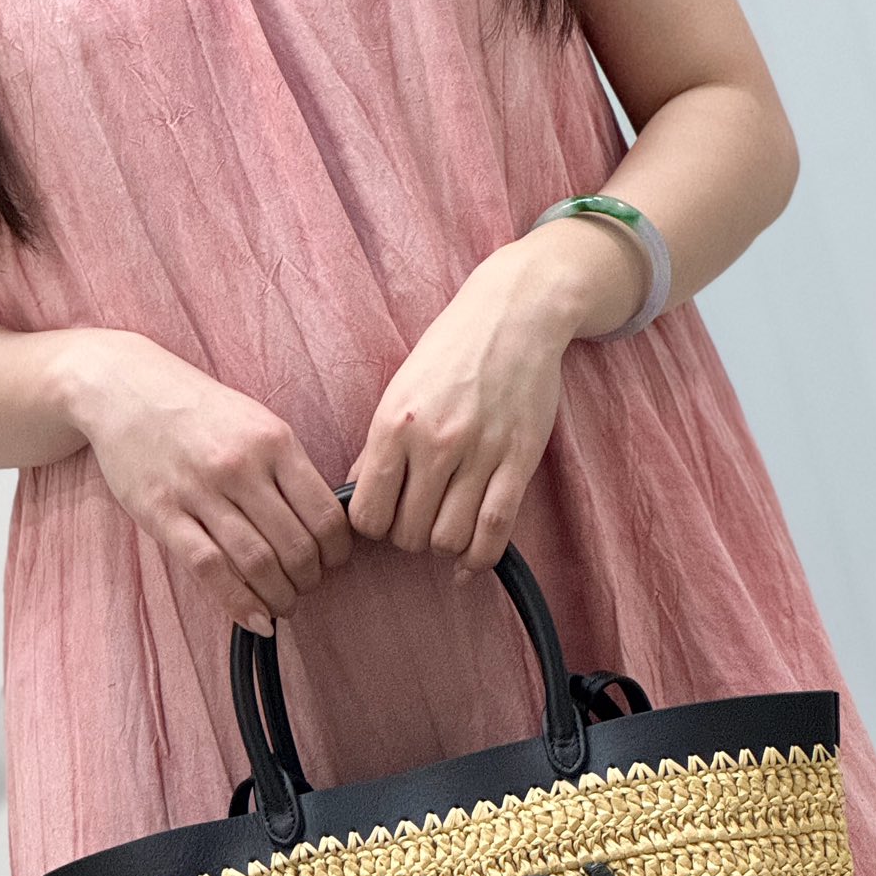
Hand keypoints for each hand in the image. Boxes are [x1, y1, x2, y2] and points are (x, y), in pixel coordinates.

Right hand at [58, 329, 353, 633]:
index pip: (325, 515)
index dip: (337, 553)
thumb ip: (289, 468)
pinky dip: (239, 603)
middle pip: (296, 546)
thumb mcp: (256, 422)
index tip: (333, 563)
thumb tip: (326, 525)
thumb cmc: (198, 411)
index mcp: (273, 441)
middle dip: (309, 580)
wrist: (123, 387)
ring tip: (284, 605)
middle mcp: (240, 466)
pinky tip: (256, 619)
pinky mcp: (162, 513)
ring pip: (257, 563)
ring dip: (280, 596)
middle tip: (306, 587)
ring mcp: (199, 491)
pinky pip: (209, 569)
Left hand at [345, 233, 595, 579]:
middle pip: (408, 534)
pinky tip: (468, 561)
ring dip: (444, 546)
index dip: (374, 528)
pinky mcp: (518, 461)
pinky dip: (478, 559)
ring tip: (446, 526)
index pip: (368, 516)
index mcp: (394, 425)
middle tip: (419, 518)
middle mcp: (434, 443)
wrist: (515, 314)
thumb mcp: (399, 391)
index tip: (386, 516)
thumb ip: (376, 448)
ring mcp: (479, 454)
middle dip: (410, 538)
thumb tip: (356, 499)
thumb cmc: (451, 352)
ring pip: (449, 539)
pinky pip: (494, 531)